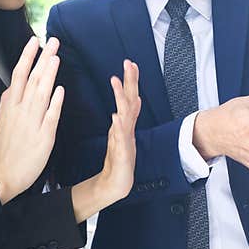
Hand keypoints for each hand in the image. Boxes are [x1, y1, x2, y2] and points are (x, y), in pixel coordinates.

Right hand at [0, 36, 64, 203]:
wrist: (3, 175)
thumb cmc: (5, 149)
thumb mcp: (4, 120)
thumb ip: (11, 102)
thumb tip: (15, 86)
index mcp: (9, 105)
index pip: (19, 74)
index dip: (27, 56)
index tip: (35, 40)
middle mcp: (19, 111)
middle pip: (32, 79)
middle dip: (42, 58)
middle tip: (52, 41)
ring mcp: (31, 123)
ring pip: (40, 93)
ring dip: (49, 74)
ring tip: (56, 57)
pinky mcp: (43, 137)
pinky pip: (50, 116)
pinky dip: (55, 103)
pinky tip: (60, 90)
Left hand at [98, 59, 141, 202]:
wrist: (115, 185)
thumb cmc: (117, 161)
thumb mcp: (120, 134)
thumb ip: (127, 117)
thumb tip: (133, 99)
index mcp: (125, 124)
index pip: (130, 98)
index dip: (131, 81)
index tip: (130, 63)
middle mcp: (127, 130)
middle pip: (131, 101)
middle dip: (131, 82)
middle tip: (129, 64)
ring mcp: (126, 141)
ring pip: (125, 116)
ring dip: (122, 98)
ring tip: (117, 82)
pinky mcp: (122, 154)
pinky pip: (120, 139)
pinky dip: (119, 128)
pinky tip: (117, 117)